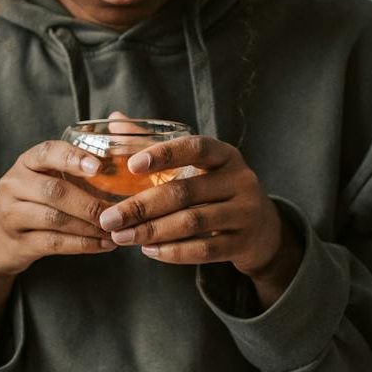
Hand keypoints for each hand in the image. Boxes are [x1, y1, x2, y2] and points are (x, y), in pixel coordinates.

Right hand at [0, 137, 116, 280]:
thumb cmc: (33, 202)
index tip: (98, 167)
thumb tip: (123, 169)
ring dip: (89, 226)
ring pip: (55, 219)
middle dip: (89, 202)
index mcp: (26, 163)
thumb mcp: (44, 179)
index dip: (73, 158)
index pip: (47, 152)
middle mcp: (14, 185)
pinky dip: (82, 244)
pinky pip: (54, 242)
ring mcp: (12, 215)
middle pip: (54, 190)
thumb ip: (74, 170)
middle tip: (117, 211)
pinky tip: (103, 245)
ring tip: (114, 230)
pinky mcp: (18, 243)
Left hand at [96, 125, 303, 290]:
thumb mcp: (198, 165)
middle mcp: (239, 180)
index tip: (132, 165)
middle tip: (109, 218)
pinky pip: (204, 250)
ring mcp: (245, 212)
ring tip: (121, 236)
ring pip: (192, 222)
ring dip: (152, 231)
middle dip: (141, 206)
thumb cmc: (217, 189)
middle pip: (185, 191)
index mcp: (225, 155)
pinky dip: (173, 252)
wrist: (263, 230)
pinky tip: (148, 251)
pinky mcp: (243, 243)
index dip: (164, 155)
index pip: (196, 147)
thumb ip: (157, 144)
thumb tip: (115, 119)